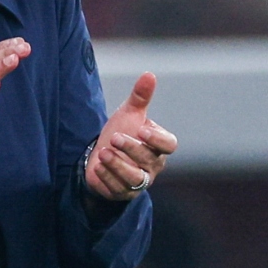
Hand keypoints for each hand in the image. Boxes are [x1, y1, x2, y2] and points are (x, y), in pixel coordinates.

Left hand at [83, 72, 178, 201]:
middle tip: (114, 137)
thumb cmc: (120, 133)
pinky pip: (118, 189)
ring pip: (134, 178)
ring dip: (118, 165)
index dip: (158, 140)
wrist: (100, 155)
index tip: (142, 130)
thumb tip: (149, 74)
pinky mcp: (122, 192)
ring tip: (103, 153)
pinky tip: (97, 167)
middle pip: (149, 160)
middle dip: (131, 149)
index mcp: (159, 146)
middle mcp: (152, 166)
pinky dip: (107, 178)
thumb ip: (140, 97)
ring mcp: (138, 181)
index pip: (169, 145)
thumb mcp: (128, 114)